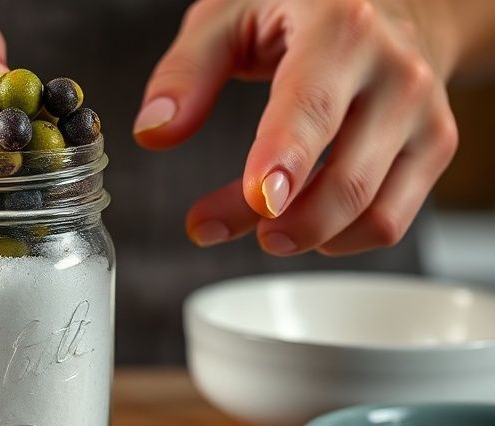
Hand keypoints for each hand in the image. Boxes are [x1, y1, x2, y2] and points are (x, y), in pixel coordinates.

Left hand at [135, 0, 458, 255]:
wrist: (395, 2)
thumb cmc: (301, 8)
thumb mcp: (229, 17)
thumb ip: (186, 73)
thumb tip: (154, 131)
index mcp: (341, 29)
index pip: (313, 107)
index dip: (285, 161)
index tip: (258, 200)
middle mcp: (395, 72)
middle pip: (346, 179)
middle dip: (277, 221)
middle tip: (209, 225)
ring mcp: (423, 114)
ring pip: (369, 211)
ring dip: (300, 236)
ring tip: (251, 224)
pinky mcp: (435, 147)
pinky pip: (388, 221)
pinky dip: (336, 238)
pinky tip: (300, 222)